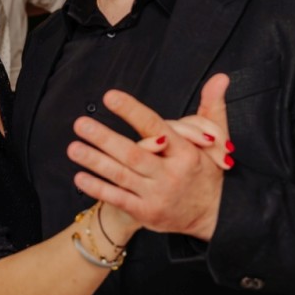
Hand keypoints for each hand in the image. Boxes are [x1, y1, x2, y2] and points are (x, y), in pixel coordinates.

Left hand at [67, 73, 230, 240]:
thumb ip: (212, 107)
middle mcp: (170, 174)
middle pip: (133, 153)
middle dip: (105, 138)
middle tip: (81, 123)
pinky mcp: (146, 213)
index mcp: (186, 153)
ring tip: (74, 147)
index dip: (132, 111)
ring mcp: (157, 195)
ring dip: (95, 161)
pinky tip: (80, 176)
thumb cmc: (207, 173)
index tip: (110, 96)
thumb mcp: (216, 141)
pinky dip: (98, 188)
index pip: (156, 127)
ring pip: (121, 175)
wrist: (214, 217)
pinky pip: (118, 198)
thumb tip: (220, 77)